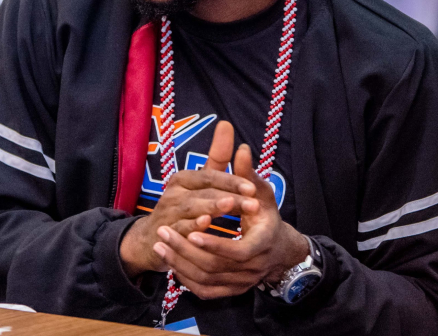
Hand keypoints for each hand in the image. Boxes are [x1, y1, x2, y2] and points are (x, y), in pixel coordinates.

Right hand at [119, 121, 257, 278]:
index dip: (231, 181)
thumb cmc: (184, 205)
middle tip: (253, 203)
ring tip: (230, 205)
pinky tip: (205, 224)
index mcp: (184, 179)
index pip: (210, 176)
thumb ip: (216, 157)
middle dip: (230, 197)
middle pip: (205, 192)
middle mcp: (175, 192)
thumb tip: (226, 123)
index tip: (252, 188)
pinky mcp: (166, 232)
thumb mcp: (200, 182)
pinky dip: (191, 226)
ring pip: (192, 208)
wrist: (152, 238)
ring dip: (212, 207)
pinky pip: (179, 228)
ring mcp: (169, 212)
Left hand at [151, 142, 308, 299]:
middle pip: (215, 268)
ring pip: (206, 281)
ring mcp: (242, 283)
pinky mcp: (231, 291)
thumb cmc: (265, 216)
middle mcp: (253, 268)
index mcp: (263, 243)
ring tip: (159, 244)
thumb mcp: (260, 192)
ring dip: (180, 263)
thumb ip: (248, 173)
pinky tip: (171, 262)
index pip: (238, 252)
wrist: (278, 251)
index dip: (215, 244)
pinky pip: (205, 291)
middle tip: (162, 232)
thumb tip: (242, 148)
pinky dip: (186, 278)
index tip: (192, 229)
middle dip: (186, 250)